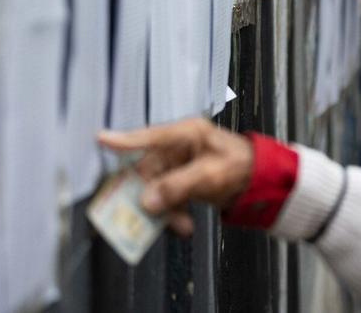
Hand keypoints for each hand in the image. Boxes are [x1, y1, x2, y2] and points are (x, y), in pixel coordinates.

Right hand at [98, 118, 254, 236]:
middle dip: (151, 198)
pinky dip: (173, 215)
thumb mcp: (210, 175)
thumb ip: (177, 186)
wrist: (260, 180)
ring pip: (156, 190)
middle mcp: (178, 147)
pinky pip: (167, 199)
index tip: (100, 139)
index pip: (150, 136)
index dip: (124, 140)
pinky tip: (184, 226)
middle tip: (152, 217)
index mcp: (186, 134)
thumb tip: (147, 201)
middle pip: (148, 172)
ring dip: (165, 211)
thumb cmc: (240, 165)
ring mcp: (179, 165)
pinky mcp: (182, 181)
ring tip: (181, 226)